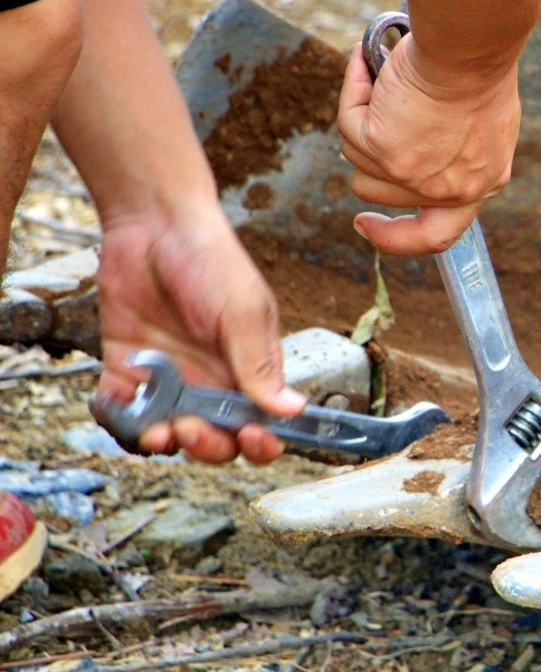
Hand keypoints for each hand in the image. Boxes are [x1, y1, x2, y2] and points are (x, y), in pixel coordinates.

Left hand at [92, 207, 305, 463]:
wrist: (153, 225)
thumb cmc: (212, 261)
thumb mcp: (242, 312)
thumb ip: (259, 365)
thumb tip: (292, 410)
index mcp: (250, 371)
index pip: (263, 425)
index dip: (260, 443)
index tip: (250, 438)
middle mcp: (212, 382)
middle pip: (217, 441)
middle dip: (207, 446)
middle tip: (190, 427)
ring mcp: (170, 381)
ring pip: (169, 436)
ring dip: (163, 441)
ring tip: (155, 426)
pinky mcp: (128, 370)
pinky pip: (122, 413)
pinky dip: (117, 420)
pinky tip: (118, 406)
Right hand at [336, 34, 519, 253]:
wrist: (471, 45)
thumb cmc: (481, 67)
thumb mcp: (484, 122)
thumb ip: (455, 150)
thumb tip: (408, 150)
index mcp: (481, 186)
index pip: (435, 235)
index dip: (396, 237)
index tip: (364, 224)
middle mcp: (447, 190)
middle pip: (377, 191)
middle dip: (368, 152)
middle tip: (365, 119)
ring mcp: (413, 175)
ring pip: (356, 156)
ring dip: (363, 115)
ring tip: (384, 76)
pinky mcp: (384, 150)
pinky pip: (348, 122)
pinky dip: (353, 90)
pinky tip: (364, 63)